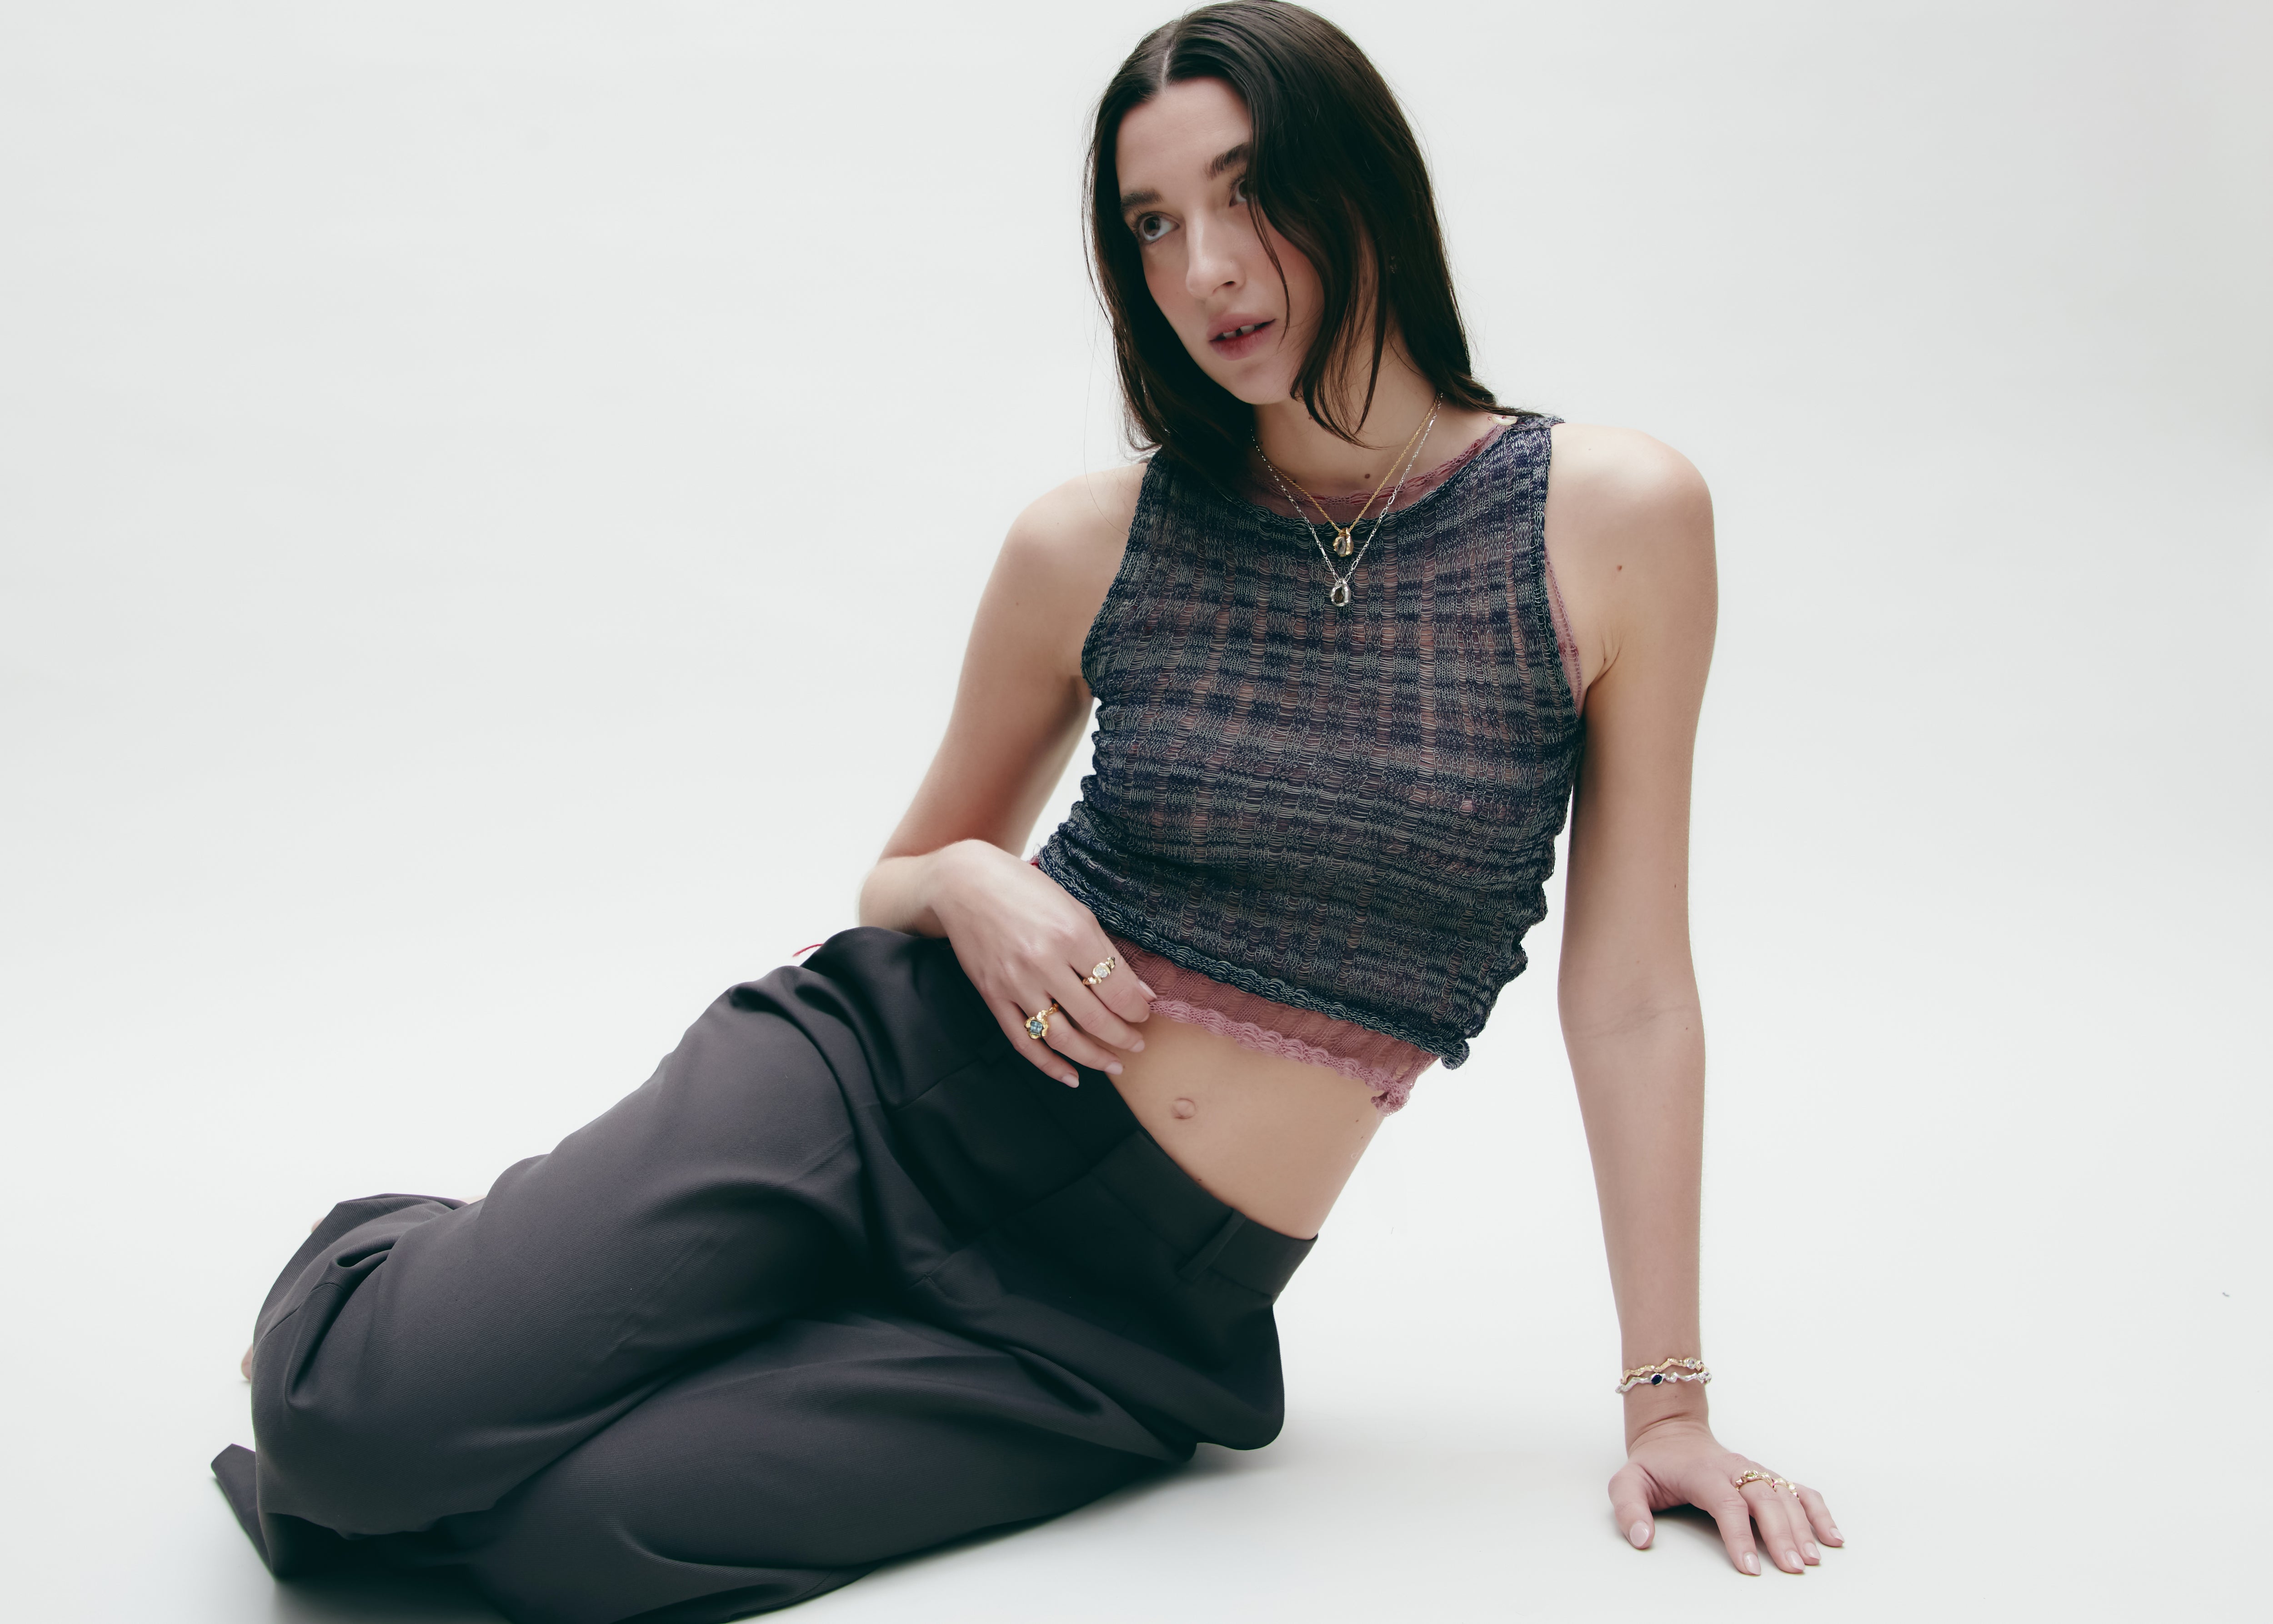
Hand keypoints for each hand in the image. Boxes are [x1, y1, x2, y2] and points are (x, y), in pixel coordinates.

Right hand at [927, 841, 1155, 1086]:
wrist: (964, 885)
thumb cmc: (1024, 890)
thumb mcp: (1076, 910)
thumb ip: (1107, 953)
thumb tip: (1140, 992)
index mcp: (1072, 934)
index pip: (1116, 988)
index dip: (1136, 1009)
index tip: (1145, 1014)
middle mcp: (1044, 963)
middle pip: (1095, 1017)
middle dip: (1123, 1036)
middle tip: (1138, 1043)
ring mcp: (1016, 984)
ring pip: (1062, 1037)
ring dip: (1094, 1057)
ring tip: (1114, 1064)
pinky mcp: (994, 997)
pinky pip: (1024, 1041)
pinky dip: (1049, 1065)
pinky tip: (1071, 1076)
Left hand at [1610, 1416, 1841, 1574]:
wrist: (1672, 1434)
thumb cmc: (1653, 1465)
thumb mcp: (1627, 1481)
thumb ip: (1629, 1508)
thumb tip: (1642, 1538)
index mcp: (1703, 1472)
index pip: (1727, 1503)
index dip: (1739, 1535)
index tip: (1749, 1567)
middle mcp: (1735, 1469)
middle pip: (1764, 1499)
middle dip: (1780, 1535)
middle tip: (1793, 1568)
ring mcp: (1755, 1471)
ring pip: (1785, 1495)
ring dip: (1803, 1527)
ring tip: (1812, 1559)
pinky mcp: (1767, 1476)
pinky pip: (1800, 1490)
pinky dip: (1818, 1512)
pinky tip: (1832, 1537)